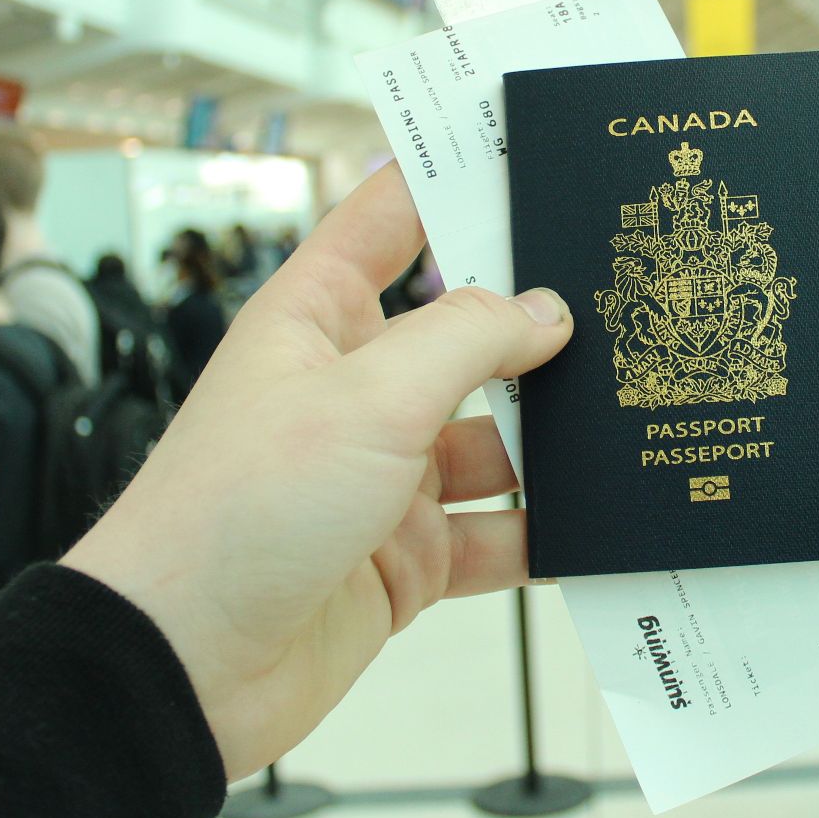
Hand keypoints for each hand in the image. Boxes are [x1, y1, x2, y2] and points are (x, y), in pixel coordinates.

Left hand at [61, 163, 573, 779]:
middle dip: (535, 327)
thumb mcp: (368, 397)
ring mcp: (380, 478)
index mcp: (318, 320)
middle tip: (626, 297)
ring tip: (634, 415)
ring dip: (551, 440)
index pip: (388, 221)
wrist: (183, 667)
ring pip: (493, 443)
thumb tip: (548, 310)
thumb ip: (468, 341)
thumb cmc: (237, 511)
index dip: (448, 181)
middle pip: (462, 338)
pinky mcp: (403, 559)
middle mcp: (352, 392)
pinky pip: (494, 536)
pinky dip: (544, 534)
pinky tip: (602, 521)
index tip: (524, 150)